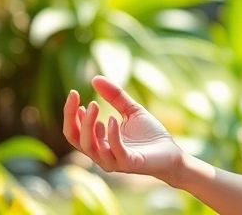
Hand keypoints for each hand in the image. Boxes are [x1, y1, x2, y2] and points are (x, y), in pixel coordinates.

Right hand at [62, 75, 184, 185]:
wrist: (171, 153)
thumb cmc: (150, 135)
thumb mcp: (131, 110)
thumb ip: (115, 97)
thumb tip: (95, 78)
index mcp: (98, 143)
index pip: (74, 130)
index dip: (70, 112)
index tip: (73, 92)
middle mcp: (100, 154)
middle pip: (75, 139)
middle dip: (72, 117)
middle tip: (76, 96)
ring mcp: (113, 160)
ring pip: (90, 146)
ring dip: (89, 124)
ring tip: (94, 104)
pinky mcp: (128, 163)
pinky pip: (115, 150)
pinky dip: (112, 134)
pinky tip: (112, 118)